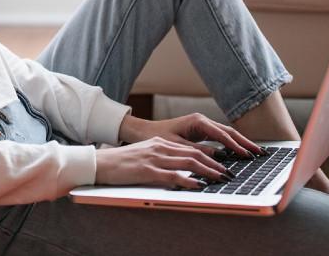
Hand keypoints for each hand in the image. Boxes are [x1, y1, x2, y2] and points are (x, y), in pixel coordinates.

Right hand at [94, 136, 232, 188]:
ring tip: (220, 179)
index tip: (222, 165)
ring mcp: (154, 158)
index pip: (190, 148)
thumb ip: (162, 158)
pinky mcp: (147, 171)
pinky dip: (188, 180)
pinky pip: (173, 175)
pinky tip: (198, 185)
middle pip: (194, 154)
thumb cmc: (120, 162)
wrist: (100, 163)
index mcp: (160, 143)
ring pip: (188, 162)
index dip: (209, 157)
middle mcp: (160, 147)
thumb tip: (180, 169)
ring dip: (207, 171)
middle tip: (228, 173)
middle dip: (214, 164)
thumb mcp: (144, 155)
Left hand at [118, 112, 265, 158]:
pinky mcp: (202, 131)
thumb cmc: (157, 137)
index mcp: (197, 121)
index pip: (222, 135)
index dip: (235, 146)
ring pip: (227, 134)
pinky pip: (221, 138)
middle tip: (260, 153)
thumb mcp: (177, 146)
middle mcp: (203, 121)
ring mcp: (203, 125)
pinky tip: (241, 152)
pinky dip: (232, 144)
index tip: (247, 155)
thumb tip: (219, 158)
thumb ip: (198, 151)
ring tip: (256, 153)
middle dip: (245, 143)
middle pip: (229, 132)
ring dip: (241, 143)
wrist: (145, 132)